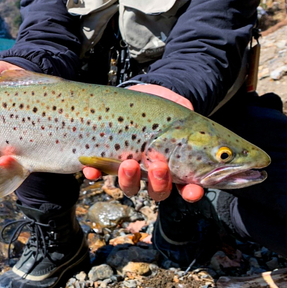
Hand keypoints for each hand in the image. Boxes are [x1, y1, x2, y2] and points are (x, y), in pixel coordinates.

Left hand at [82, 84, 203, 201]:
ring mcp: (130, 168)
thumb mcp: (180, 108)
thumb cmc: (163, 106)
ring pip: (129, 186)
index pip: (187, 187)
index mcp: (176, 165)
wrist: (137, 94)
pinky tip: (92, 169)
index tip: (192, 191)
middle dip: (159, 184)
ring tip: (129, 164)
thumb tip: (194, 120)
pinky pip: (98, 173)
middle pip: (157, 191)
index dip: (191, 192)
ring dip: (129, 180)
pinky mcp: (107, 160)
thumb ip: (190, 118)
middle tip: (158, 167)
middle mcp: (152, 172)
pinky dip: (95, 173)